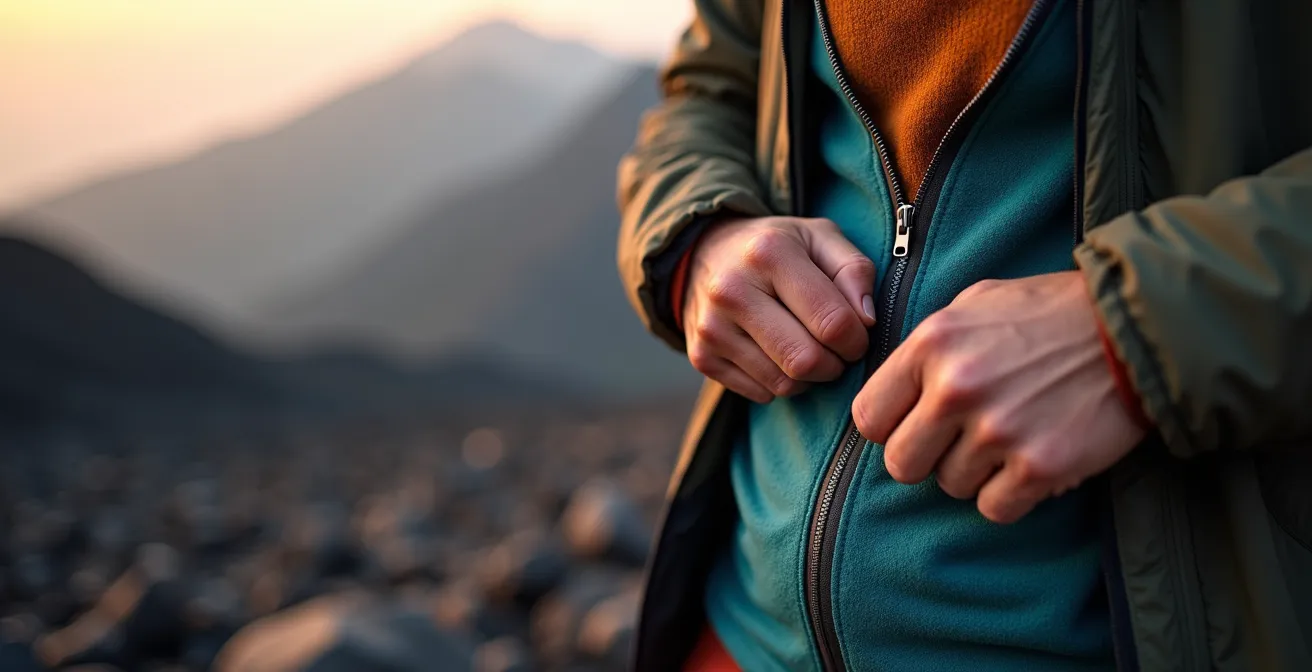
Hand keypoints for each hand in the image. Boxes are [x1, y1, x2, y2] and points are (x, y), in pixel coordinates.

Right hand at [682, 216, 876, 402]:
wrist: (704, 253)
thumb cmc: (775, 247)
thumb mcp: (819, 237)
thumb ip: (854, 270)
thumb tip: (867, 320)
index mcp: (769, 254)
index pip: (832, 323)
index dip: (857, 339)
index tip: (857, 334)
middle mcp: (732, 291)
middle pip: (806, 361)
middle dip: (835, 364)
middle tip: (836, 350)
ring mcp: (711, 327)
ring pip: (784, 385)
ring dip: (809, 377)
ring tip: (807, 349)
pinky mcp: (701, 356)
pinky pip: (761, 393)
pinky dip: (779, 383)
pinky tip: (777, 355)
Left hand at [851, 271, 1145, 522]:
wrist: (1133, 327)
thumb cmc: (1048, 312)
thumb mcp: (973, 304)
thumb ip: (926, 346)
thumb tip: (892, 389)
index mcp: (931, 344)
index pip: (869, 418)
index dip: (890, 427)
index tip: (915, 424)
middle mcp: (956, 388)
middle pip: (901, 464)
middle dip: (927, 458)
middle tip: (959, 441)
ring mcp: (998, 430)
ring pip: (951, 486)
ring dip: (976, 472)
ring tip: (1010, 438)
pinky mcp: (1039, 466)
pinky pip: (994, 508)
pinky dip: (1010, 494)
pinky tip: (1029, 462)